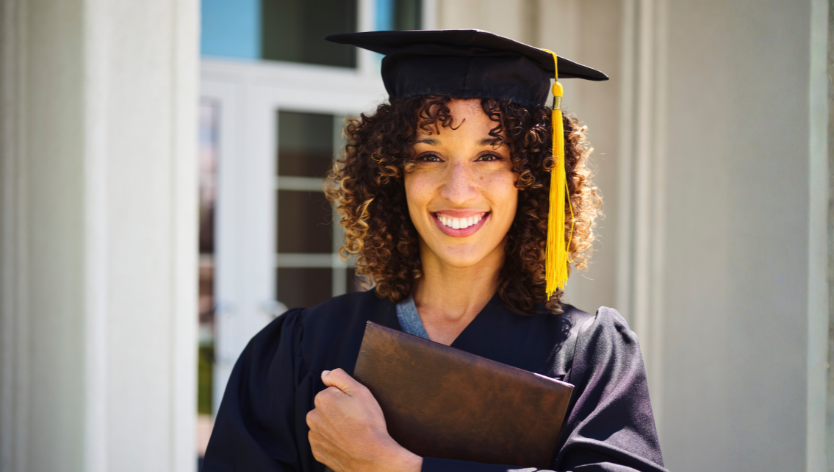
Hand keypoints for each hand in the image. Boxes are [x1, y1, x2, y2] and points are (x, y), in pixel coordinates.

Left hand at [306, 368, 422, 471]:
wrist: (371, 458)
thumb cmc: (368, 424)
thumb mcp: (360, 391)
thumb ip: (340, 377)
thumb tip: (325, 374)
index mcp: (322, 399)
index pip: (331, 392)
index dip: (345, 399)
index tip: (355, 408)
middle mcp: (313, 416)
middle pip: (325, 408)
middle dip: (337, 412)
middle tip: (355, 420)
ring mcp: (314, 435)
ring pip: (323, 425)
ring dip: (334, 427)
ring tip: (351, 433)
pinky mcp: (317, 451)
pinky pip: (323, 441)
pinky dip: (332, 441)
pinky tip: (345, 443)